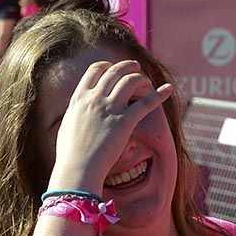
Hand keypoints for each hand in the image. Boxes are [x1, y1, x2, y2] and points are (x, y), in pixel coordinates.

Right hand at [50, 60, 173, 193]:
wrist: (78, 170)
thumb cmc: (70, 155)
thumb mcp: (67, 127)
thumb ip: (75, 114)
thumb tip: (77, 110)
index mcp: (79, 99)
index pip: (95, 70)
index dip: (107, 66)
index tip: (113, 69)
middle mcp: (94, 99)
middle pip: (114, 72)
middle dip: (127, 66)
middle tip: (135, 67)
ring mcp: (110, 109)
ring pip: (130, 81)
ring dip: (141, 77)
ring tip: (146, 80)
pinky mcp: (125, 122)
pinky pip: (146, 103)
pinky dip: (159, 94)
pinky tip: (168, 89)